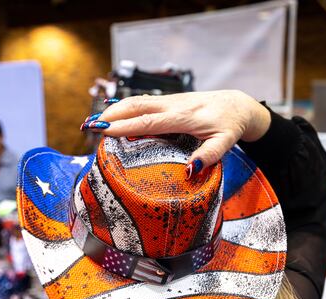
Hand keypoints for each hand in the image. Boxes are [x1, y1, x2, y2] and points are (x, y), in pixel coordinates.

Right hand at [81, 90, 270, 175]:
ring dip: (113, 110)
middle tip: (88, 127)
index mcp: (184, 116)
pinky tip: (110, 114)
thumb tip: (190, 170)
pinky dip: (123, 108)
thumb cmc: (230, 126)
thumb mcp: (226, 143)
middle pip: (136, 105)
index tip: (104, 131)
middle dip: (111, 115)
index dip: (125, 126)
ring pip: (136, 100)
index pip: (149, 120)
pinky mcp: (168, 101)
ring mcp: (169, 100)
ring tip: (93, 123)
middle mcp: (173, 105)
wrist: (237, 105)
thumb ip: (210, 156)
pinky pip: (142, 102)